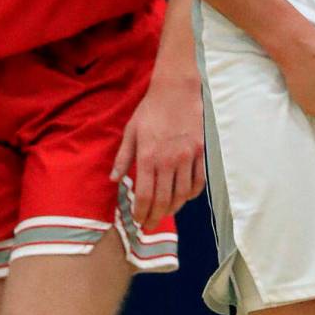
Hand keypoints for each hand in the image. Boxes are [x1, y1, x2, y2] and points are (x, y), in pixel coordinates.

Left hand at [110, 75, 204, 228]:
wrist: (176, 90)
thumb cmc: (150, 109)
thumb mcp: (131, 130)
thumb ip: (123, 157)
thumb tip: (114, 180)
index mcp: (148, 157)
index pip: (145, 196)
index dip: (141, 213)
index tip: (138, 220)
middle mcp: (168, 161)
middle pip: (164, 201)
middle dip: (155, 217)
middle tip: (150, 225)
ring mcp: (187, 157)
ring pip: (182, 195)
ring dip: (173, 209)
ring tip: (165, 213)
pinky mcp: (200, 152)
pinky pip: (198, 182)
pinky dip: (192, 194)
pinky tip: (184, 197)